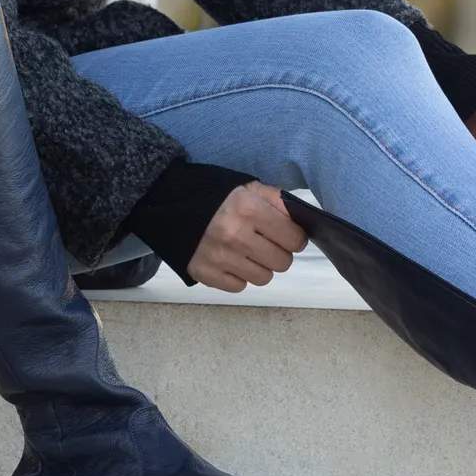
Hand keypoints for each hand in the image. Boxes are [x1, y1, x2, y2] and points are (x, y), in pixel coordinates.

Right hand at [187, 182, 306, 291]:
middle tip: (265, 243)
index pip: (294, 239)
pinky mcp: (204, 272)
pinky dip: (238, 275)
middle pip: (282, 263)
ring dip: (260, 266)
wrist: (171, 204)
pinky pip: (239, 286)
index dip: (294, 237)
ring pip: (263, 278)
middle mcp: (234, 235)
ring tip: (247, 251)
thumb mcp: (249, 189)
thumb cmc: (218, 197)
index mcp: (249, 209)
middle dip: (278, 253)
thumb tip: (303, 222)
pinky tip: (230, 259)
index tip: (286, 235)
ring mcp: (218, 257)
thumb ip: (279, 202)